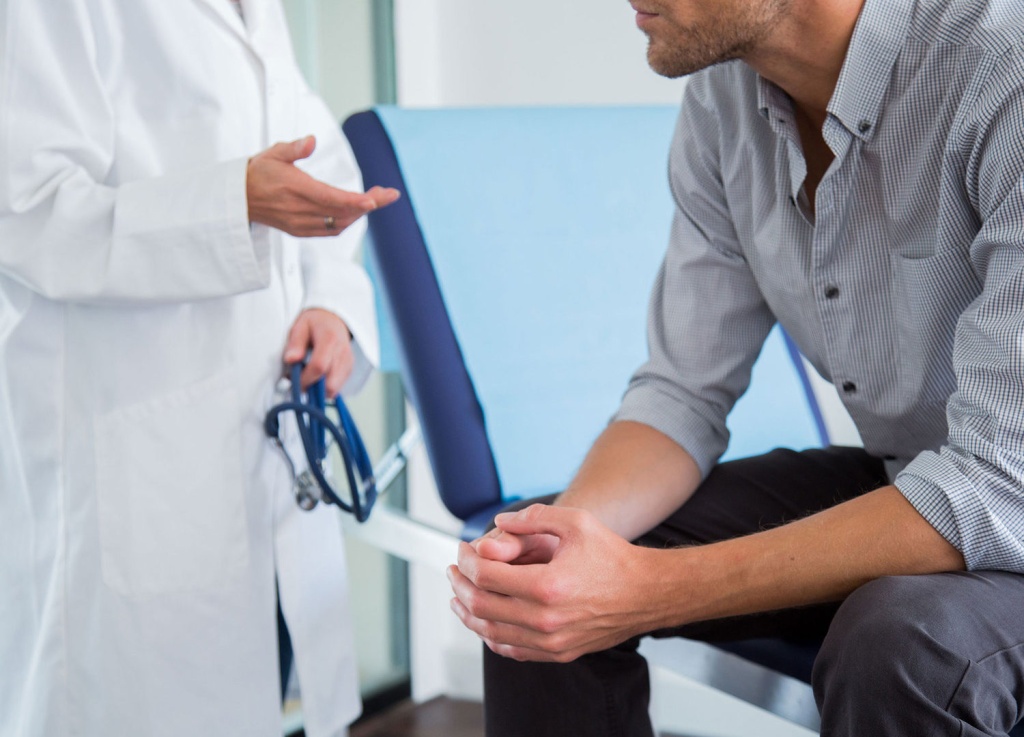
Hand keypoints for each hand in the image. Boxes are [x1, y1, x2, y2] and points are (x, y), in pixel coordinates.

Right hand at [247, 136, 399, 236]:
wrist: (239, 199)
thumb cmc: (258, 173)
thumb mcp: (273, 154)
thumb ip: (294, 148)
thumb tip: (311, 141)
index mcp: (295, 189)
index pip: (330, 198)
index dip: (355, 201)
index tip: (375, 199)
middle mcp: (299, 210)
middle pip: (342, 211)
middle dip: (369, 203)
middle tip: (389, 194)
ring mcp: (300, 224)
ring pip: (339, 223)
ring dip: (360, 213)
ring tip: (377, 199)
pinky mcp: (301, 231)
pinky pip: (331, 230)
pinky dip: (348, 221)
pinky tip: (357, 211)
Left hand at [283, 308, 353, 396]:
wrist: (334, 319)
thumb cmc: (315, 323)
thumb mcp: (300, 326)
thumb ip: (295, 343)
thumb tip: (290, 360)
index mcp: (329, 339)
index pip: (319, 366)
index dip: (305, 379)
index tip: (294, 383)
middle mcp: (342, 352)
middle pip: (331, 383)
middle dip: (313, 389)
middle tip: (302, 382)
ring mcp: (348, 362)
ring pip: (335, 388)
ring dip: (319, 389)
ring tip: (309, 378)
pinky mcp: (349, 369)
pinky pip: (338, 386)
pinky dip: (326, 386)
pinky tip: (318, 376)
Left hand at [448, 504, 658, 662]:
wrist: (646, 592)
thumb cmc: (613, 556)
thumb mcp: (576, 522)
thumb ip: (533, 518)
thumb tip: (499, 521)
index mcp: (547, 586)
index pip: (486, 576)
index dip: (466, 561)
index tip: (461, 549)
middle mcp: (546, 619)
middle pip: (482, 606)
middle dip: (460, 585)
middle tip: (453, 570)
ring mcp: (551, 641)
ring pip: (491, 633)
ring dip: (468, 613)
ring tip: (458, 597)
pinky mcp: (559, 653)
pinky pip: (512, 650)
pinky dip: (490, 636)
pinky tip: (483, 622)